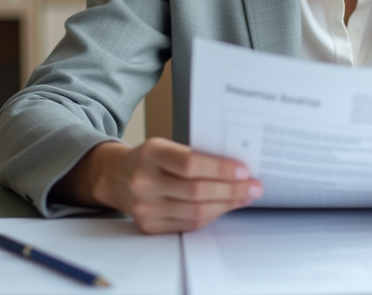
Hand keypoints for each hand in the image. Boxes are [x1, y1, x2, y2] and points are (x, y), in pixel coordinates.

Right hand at [54, 138, 262, 233]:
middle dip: (231, 190)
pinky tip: (225, 206)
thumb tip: (238, 168)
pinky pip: (189, 224)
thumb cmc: (151, 158)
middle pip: (196, 191)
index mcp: (151, 154)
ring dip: (226, 205)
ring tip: (245, 196)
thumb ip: (196, 154)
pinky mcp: (149, 226)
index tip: (244, 169)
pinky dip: (212, 215)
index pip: (190, 164)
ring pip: (195, 211)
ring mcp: (145, 207)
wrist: (117, 177)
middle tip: (254, 186)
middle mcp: (144, 182)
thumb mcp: (167, 146)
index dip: (220, 168)